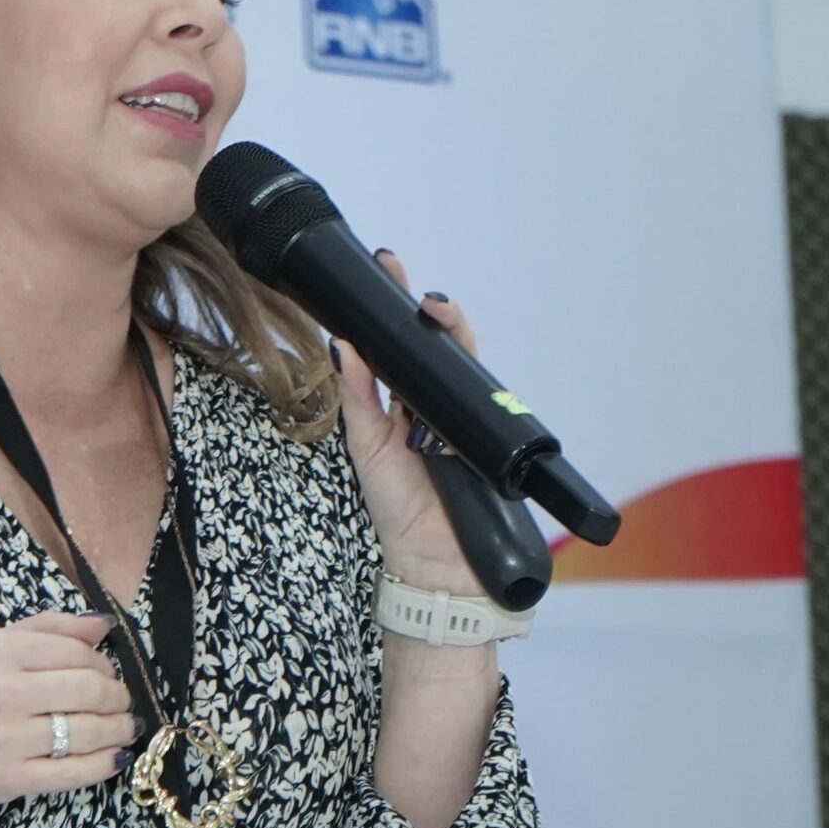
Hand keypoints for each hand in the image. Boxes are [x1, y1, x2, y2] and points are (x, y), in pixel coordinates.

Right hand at [0, 610, 133, 827]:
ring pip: (87, 730)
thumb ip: (41, 630)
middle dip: (118, 697)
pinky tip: (113, 757)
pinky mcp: (5, 779)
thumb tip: (101, 624)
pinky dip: (104, 764)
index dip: (104, 665)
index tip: (108, 674)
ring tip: (123, 728)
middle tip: (121, 704)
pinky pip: (73, 771)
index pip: (76, 652)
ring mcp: (3, 738)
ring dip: (118, 729)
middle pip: (89, 689)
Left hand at [332, 249, 488, 596]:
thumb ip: (358, 397)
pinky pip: (480, 398)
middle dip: (426, 306)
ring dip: (450, 330)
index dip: (395, 307)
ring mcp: (465, 416)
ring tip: (431, 308)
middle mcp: (437, 403)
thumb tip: (341, 346)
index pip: (402, 344)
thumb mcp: (367, 446)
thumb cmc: (399, 506)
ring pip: (463, 361)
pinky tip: (450, 359)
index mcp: (405, 402)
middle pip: (437, 343)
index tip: (385, 266)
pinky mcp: (487, 434)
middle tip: (401, 274)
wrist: (433, 561)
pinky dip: (467, 378)